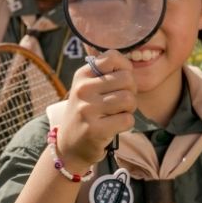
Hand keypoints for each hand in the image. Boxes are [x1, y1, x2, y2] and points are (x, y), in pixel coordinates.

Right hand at [57, 50, 136, 171]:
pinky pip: (127, 119)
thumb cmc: (87, 113)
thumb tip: (129, 66)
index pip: (112, 57)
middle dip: (131, 92)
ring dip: (129, 109)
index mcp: (82, 75)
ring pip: (129, 99)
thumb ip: (107, 74)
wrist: (70, 146)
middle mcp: (83, 89)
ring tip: (117, 114)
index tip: (121, 81)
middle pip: (127, 79)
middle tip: (121, 102)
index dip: (125, 68)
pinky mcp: (95, 129)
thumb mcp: (88, 88)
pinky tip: (114, 126)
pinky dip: (126, 124)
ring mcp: (87, 109)